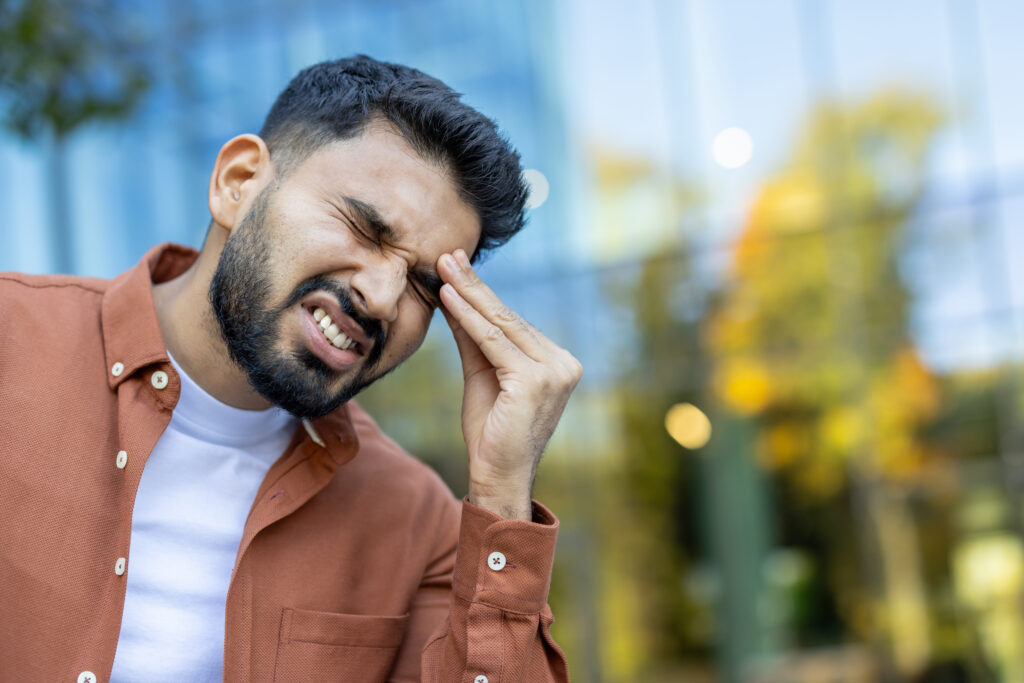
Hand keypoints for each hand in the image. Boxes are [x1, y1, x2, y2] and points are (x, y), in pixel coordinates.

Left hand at [437, 249, 581, 519]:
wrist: (498, 478)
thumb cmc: (491, 433)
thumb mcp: (480, 375)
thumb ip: (472, 338)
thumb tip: (454, 295)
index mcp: (557, 363)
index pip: (512, 323)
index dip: (481, 294)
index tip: (456, 265)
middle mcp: (563, 364)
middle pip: (507, 318)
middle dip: (474, 285)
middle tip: (447, 254)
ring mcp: (554, 372)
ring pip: (500, 325)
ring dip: (468, 293)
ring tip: (444, 267)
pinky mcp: (536, 380)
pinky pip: (493, 342)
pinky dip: (468, 317)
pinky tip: (450, 297)